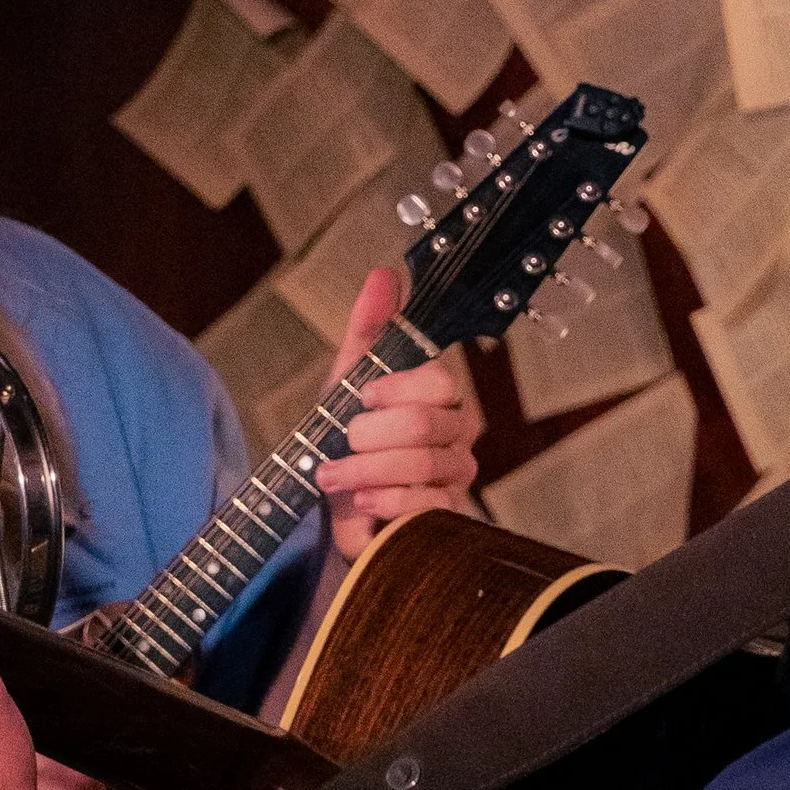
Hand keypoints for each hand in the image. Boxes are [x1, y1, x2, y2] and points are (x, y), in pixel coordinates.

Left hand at [319, 269, 480, 559]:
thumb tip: (385, 274)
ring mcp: (455, 477)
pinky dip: (381, 501)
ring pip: (418, 464)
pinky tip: (359, 502)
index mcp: (441, 396)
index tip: (362, 395)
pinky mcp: (445, 516)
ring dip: (362, 470)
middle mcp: (458, 434)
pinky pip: (422, 504)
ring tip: (332, 475)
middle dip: (368, 434)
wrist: (337, 502)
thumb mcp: (349, 377)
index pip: (438, 382)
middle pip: (424, 424)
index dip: (396, 387)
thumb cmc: (348, 436)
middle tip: (342, 441)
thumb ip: (370, 327)